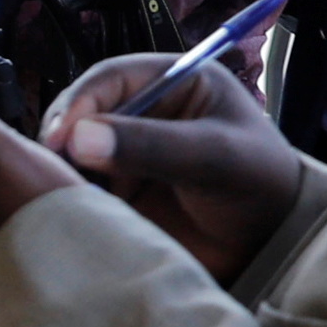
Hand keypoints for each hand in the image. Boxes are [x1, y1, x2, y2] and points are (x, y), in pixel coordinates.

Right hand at [37, 51, 305, 282]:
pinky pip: (79, 185)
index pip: (109, 79)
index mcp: (174, 81)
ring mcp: (126, 151)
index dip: (80, 103)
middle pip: (81, 112)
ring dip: (62, 168)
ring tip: (62, 192)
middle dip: (62, 137)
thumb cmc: (260, 187)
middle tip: (55, 170)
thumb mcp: (215, 158)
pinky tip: (71, 208)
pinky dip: (69, 194)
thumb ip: (153, 145)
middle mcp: (144, 111)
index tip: (60, 138)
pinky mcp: (116, 188)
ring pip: (73, 150)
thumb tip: (79, 139)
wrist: (271, 247)